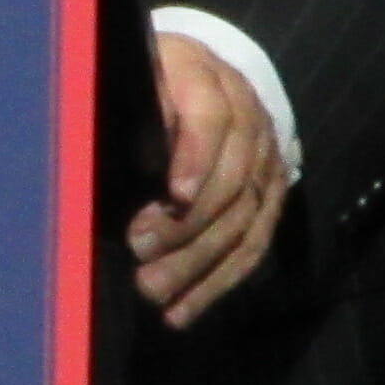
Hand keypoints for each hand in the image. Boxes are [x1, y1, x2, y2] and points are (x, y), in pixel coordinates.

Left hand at [131, 31, 286, 328]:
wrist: (201, 72)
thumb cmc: (143, 80)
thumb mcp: (127, 76)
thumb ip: (126, 108)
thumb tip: (111, 155)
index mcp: (205, 77)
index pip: (211, 118)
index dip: (195, 157)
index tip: (173, 195)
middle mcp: (248, 115)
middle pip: (231, 179)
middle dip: (186, 225)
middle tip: (138, 253)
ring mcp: (266, 156)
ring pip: (244, 220)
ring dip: (198, 264)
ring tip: (153, 293)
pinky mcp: (272, 192)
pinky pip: (253, 245)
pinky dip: (217, 283)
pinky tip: (183, 311)